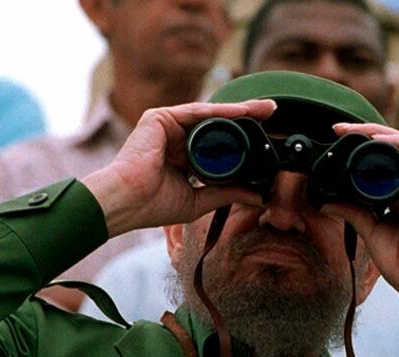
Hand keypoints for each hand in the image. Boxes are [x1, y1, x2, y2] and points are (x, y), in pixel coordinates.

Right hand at [82, 100, 276, 236]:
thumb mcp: (199, 199)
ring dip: (238, 110)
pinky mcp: (160, 117)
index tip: (266, 138)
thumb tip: (258, 197)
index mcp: (182, 156)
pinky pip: (197, 111)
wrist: (126, 202)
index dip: (242, 139)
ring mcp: (167, 125)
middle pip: (217, 124)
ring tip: (264, 109)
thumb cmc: (152, 204)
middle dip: (245, 117)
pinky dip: (220, 111)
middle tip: (272, 111)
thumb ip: (227, 193)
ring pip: (210, 115)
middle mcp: (175, 137)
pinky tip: (241, 112)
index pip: (218, 143)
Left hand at [321, 123, 398, 316]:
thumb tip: (327, 202)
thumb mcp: (370, 232)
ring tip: (355, 130)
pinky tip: (378, 142)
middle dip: (366, 133)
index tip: (336, 141)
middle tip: (339, 129)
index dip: (361, 146)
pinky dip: (398, 143)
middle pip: (392, 147)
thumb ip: (353, 213)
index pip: (382, 160)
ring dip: (379, 133)